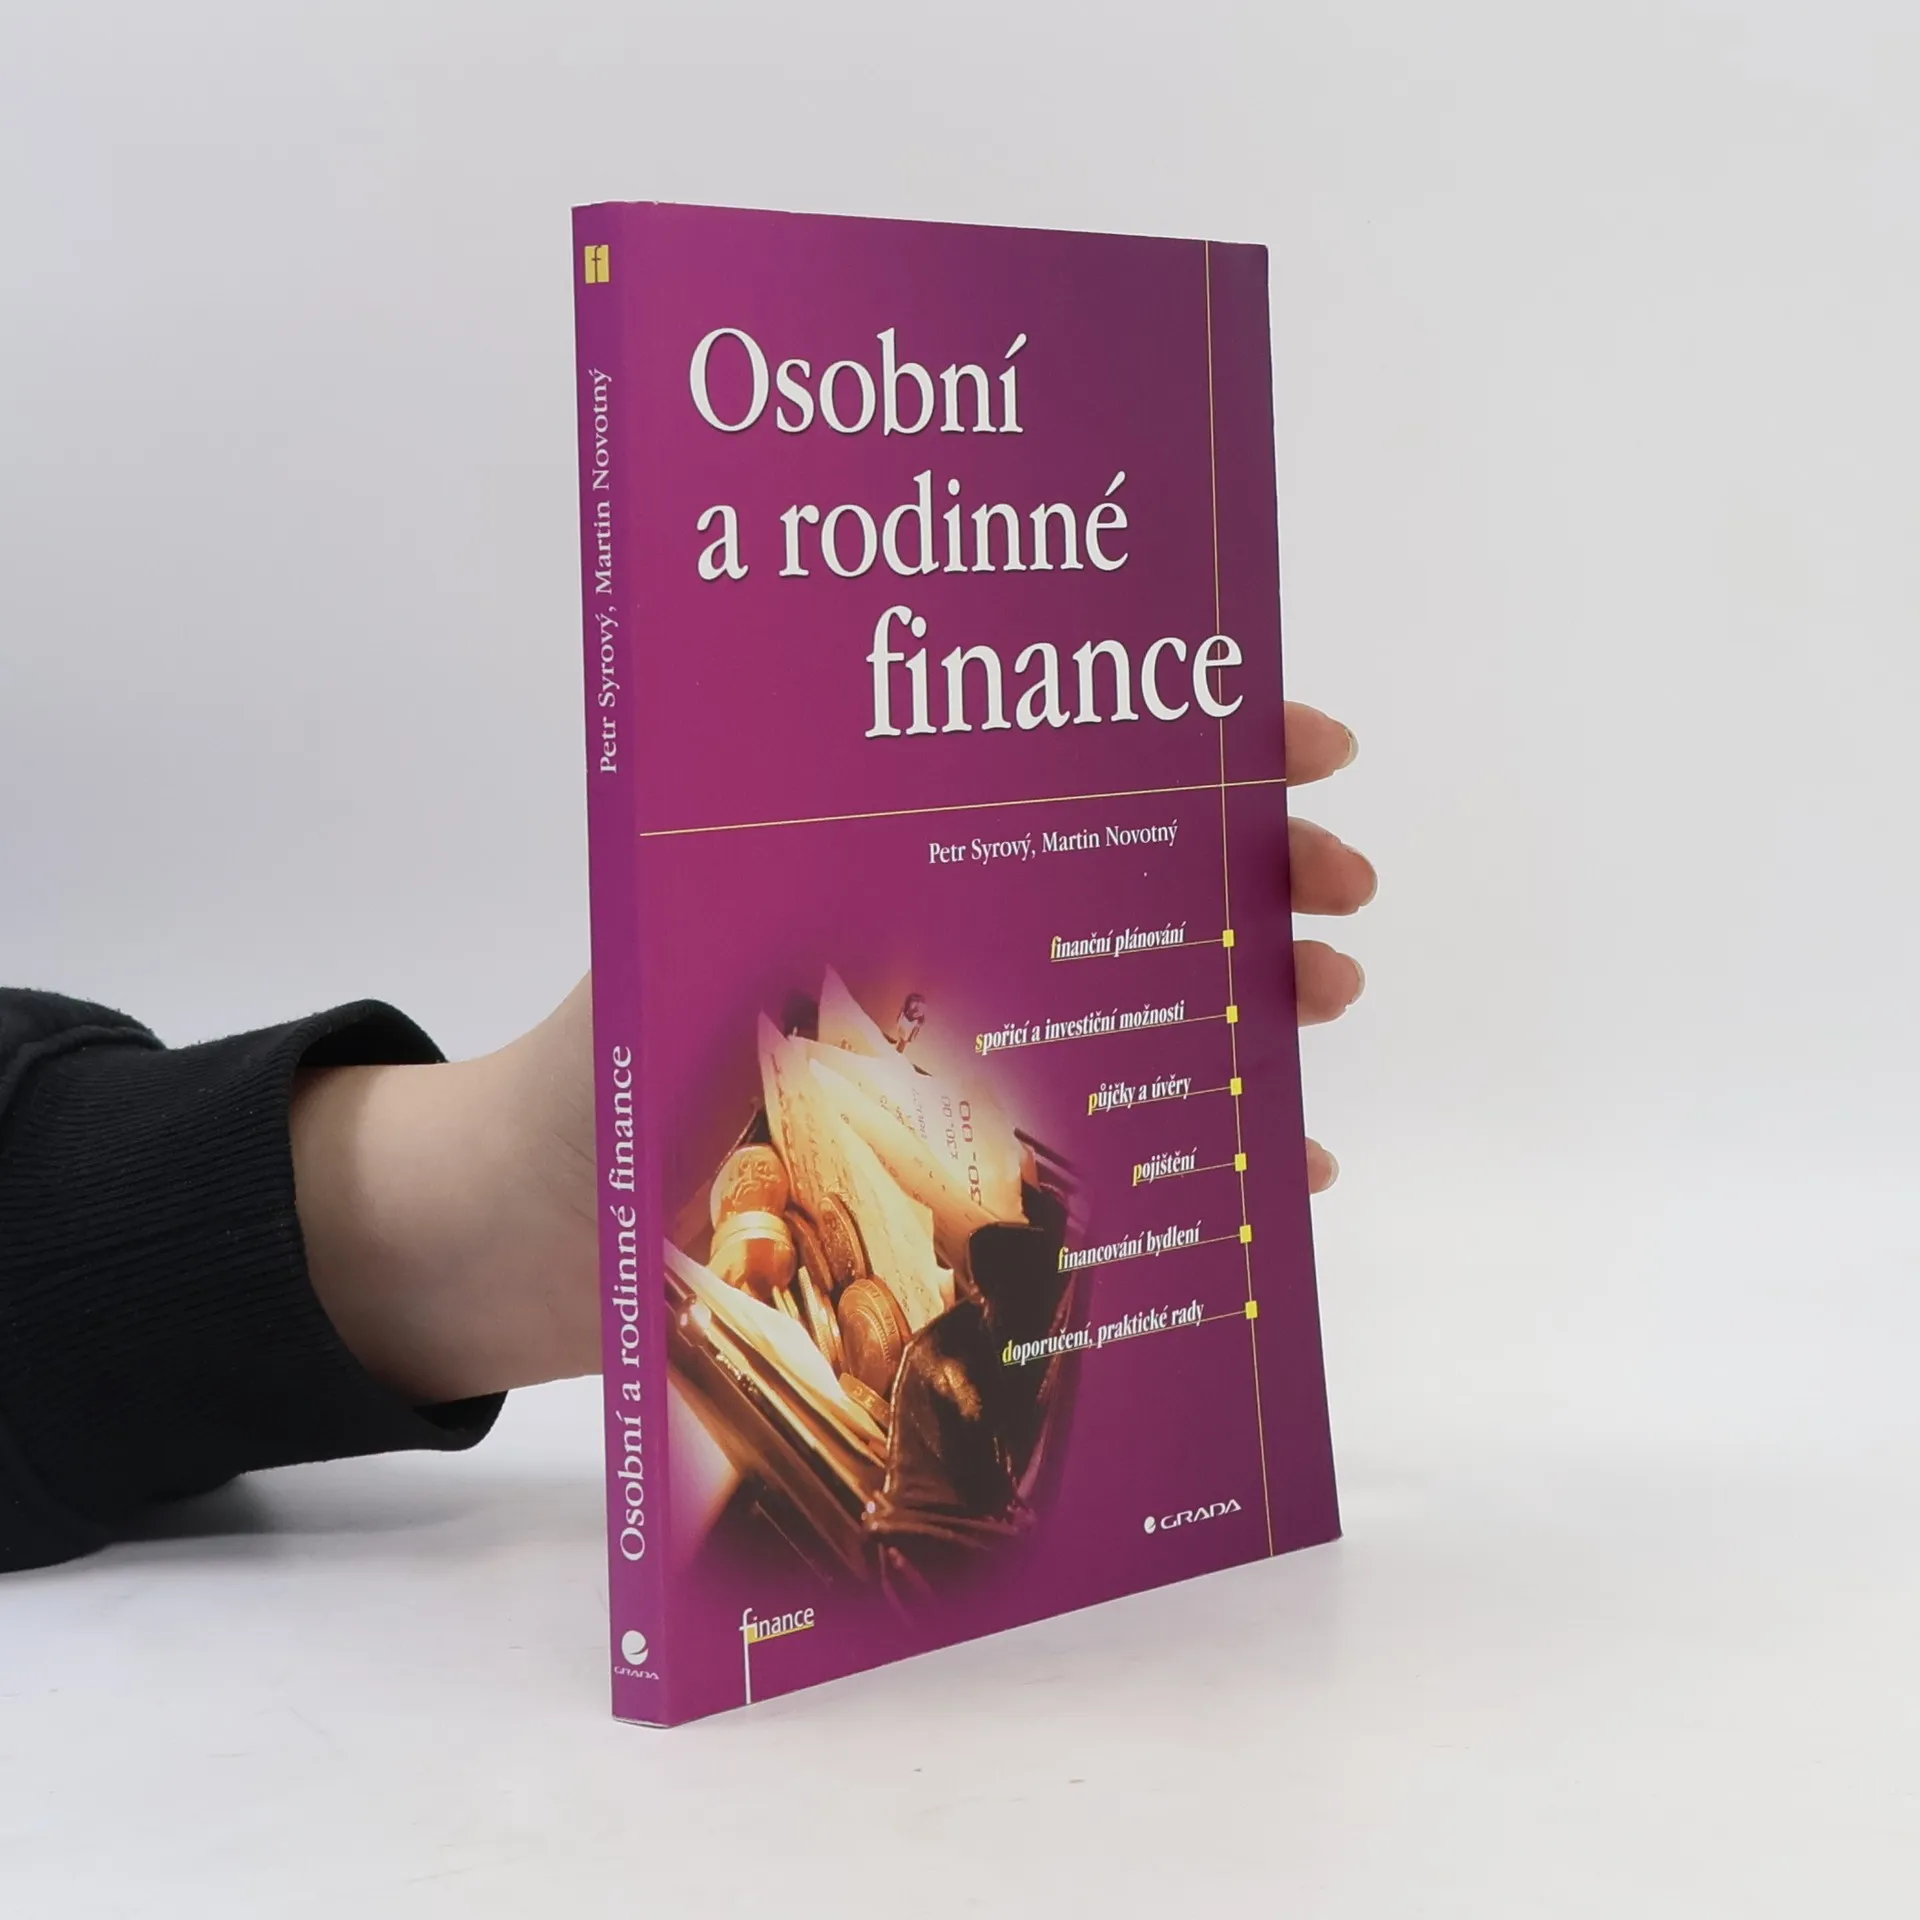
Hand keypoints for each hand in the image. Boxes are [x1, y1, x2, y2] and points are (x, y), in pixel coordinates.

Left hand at [292, 707, 1369, 1401]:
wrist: (538, 1235)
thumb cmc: (588, 1082)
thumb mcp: (678, 964)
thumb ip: (774, 915)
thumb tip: (897, 834)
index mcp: (889, 870)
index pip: (1059, 775)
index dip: (1190, 745)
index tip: (1293, 740)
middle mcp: (945, 951)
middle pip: (1136, 881)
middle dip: (1255, 868)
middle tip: (1334, 888)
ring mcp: (970, 1063)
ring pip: (1149, 1005)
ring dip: (1255, 994)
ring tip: (1323, 996)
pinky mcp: (968, 1185)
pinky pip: (1122, 1160)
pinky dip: (1209, 1158)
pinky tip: (1281, 1172)